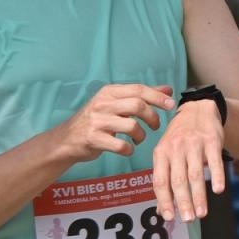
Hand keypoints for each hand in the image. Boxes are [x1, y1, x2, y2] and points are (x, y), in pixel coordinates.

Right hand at [56, 83, 171, 163]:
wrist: (66, 139)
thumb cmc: (97, 120)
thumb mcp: (116, 103)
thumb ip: (142, 96)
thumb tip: (168, 89)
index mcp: (109, 92)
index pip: (138, 89)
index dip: (158, 97)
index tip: (171, 105)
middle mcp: (102, 104)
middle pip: (137, 105)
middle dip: (152, 117)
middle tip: (155, 126)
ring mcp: (97, 121)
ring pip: (132, 126)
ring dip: (141, 135)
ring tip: (138, 139)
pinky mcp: (94, 139)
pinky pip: (121, 145)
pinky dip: (129, 149)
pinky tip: (127, 149)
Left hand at [151, 98, 226, 223]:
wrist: (198, 109)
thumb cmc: (180, 138)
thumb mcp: (166, 154)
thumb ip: (164, 180)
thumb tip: (161, 210)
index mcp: (161, 153)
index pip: (160, 181)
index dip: (164, 200)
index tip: (169, 217)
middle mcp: (175, 148)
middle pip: (178, 180)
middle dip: (183, 202)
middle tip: (188, 219)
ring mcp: (194, 144)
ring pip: (195, 174)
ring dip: (199, 196)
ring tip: (202, 213)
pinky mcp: (212, 140)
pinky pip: (214, 161)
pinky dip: (217, 176)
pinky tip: (218, 190)